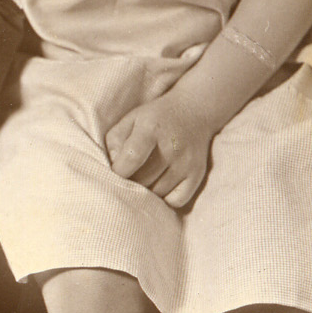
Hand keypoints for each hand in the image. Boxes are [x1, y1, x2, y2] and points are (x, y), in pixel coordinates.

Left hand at [105, 89, 214, 209]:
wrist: (194, 111)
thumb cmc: (154, 119)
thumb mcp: (130, 119)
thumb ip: (115, 141)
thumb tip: (113, 168)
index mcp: (151, 128)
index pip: (132, 158)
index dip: (118, 171)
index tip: (115, 172)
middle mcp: (172, 146)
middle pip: (143, 180)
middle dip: (130, 182)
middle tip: (128, 177)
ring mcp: (187, 162)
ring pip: (158, 193)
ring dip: (146, 191)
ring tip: (143, 179)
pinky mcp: (197, 174)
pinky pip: (176, 201)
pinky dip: (165, 199)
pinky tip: (159, 186)